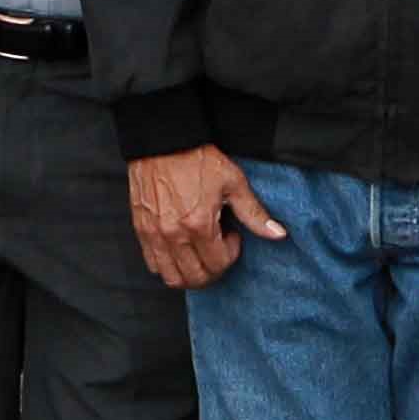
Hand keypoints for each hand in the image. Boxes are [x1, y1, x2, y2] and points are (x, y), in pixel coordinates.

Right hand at [127, 146, 286, 289]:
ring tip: (198, 256)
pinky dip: (167, 265)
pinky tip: (180, 248)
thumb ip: (254, 214)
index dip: (231, 254)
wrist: (162, 142)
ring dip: (189, 274)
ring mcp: (154, 233)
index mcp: (199, 223)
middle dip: (213, 270)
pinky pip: (152, 263)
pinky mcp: (141, 228)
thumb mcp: (233, 183)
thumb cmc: (197, 159)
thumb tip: (278, 234)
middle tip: (218, 251)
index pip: (218, 264)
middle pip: (195, 277)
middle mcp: (173, 233)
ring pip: (171, 277)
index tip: (232, 235)